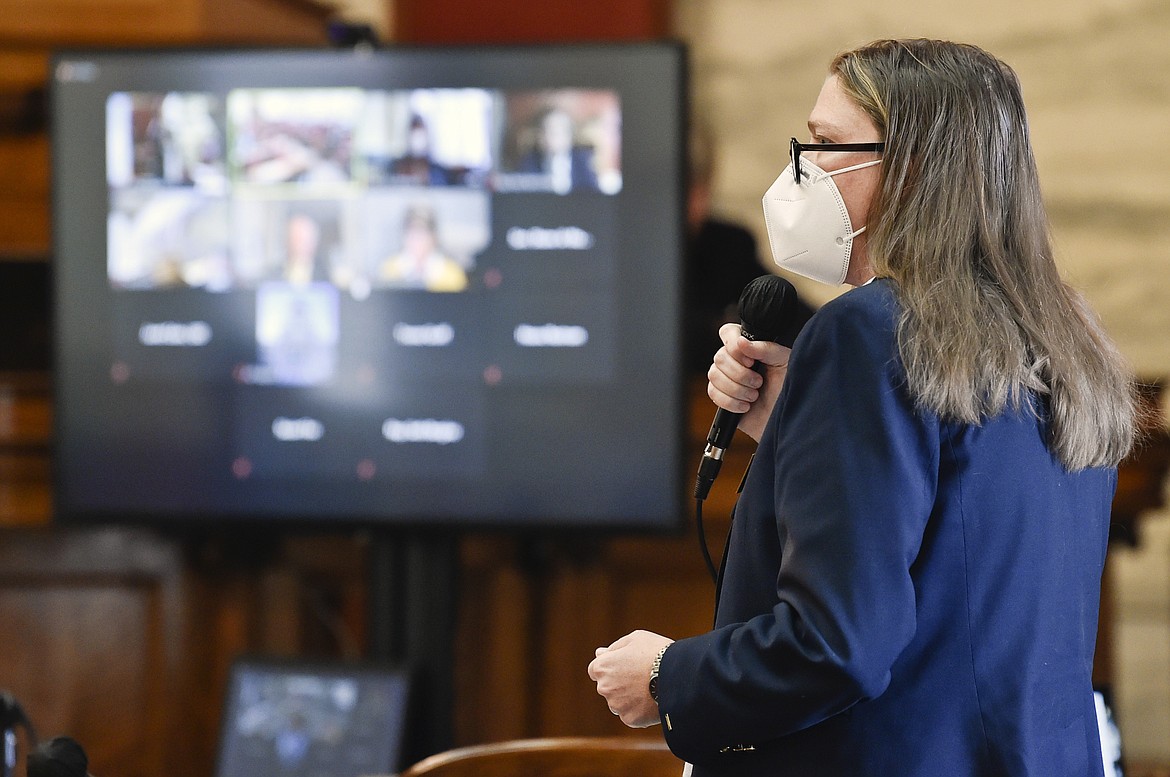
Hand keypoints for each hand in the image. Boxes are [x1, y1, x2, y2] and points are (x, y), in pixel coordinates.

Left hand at [587, 630, 672, 727]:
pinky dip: (640, 710)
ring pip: (619, 703)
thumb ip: (614, 648)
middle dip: (619, 683)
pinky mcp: (630, 719)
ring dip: (629, 697)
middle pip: (607, 687)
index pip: (596, 670)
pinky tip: (653, 700)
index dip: (611, 667)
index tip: (626, 666)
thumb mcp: (635, 639)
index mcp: (602, 667)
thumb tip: (599, 653)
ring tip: (650, 687)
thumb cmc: (657, 652)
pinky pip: (632, 715)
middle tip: (642, 676)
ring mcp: (617, 705)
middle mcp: (605, 688)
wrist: (678, 675)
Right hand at [706, 323, 790, 441]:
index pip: (728, 333)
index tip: (751, 361)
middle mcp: (735, 361)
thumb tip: (741, 342)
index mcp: (750, 348)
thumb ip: (765, 348)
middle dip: (740, 374)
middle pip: (720, 357)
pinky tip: (746, 406)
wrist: (788, 418)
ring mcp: (727, 379)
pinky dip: (731, 401)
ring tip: (754, 396)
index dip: (733, 345)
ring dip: (737, 389)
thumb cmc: (789, 388)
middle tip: (759, 382)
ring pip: (714, 375)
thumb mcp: (784, 362)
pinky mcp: (722, 397)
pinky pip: (713, 393)